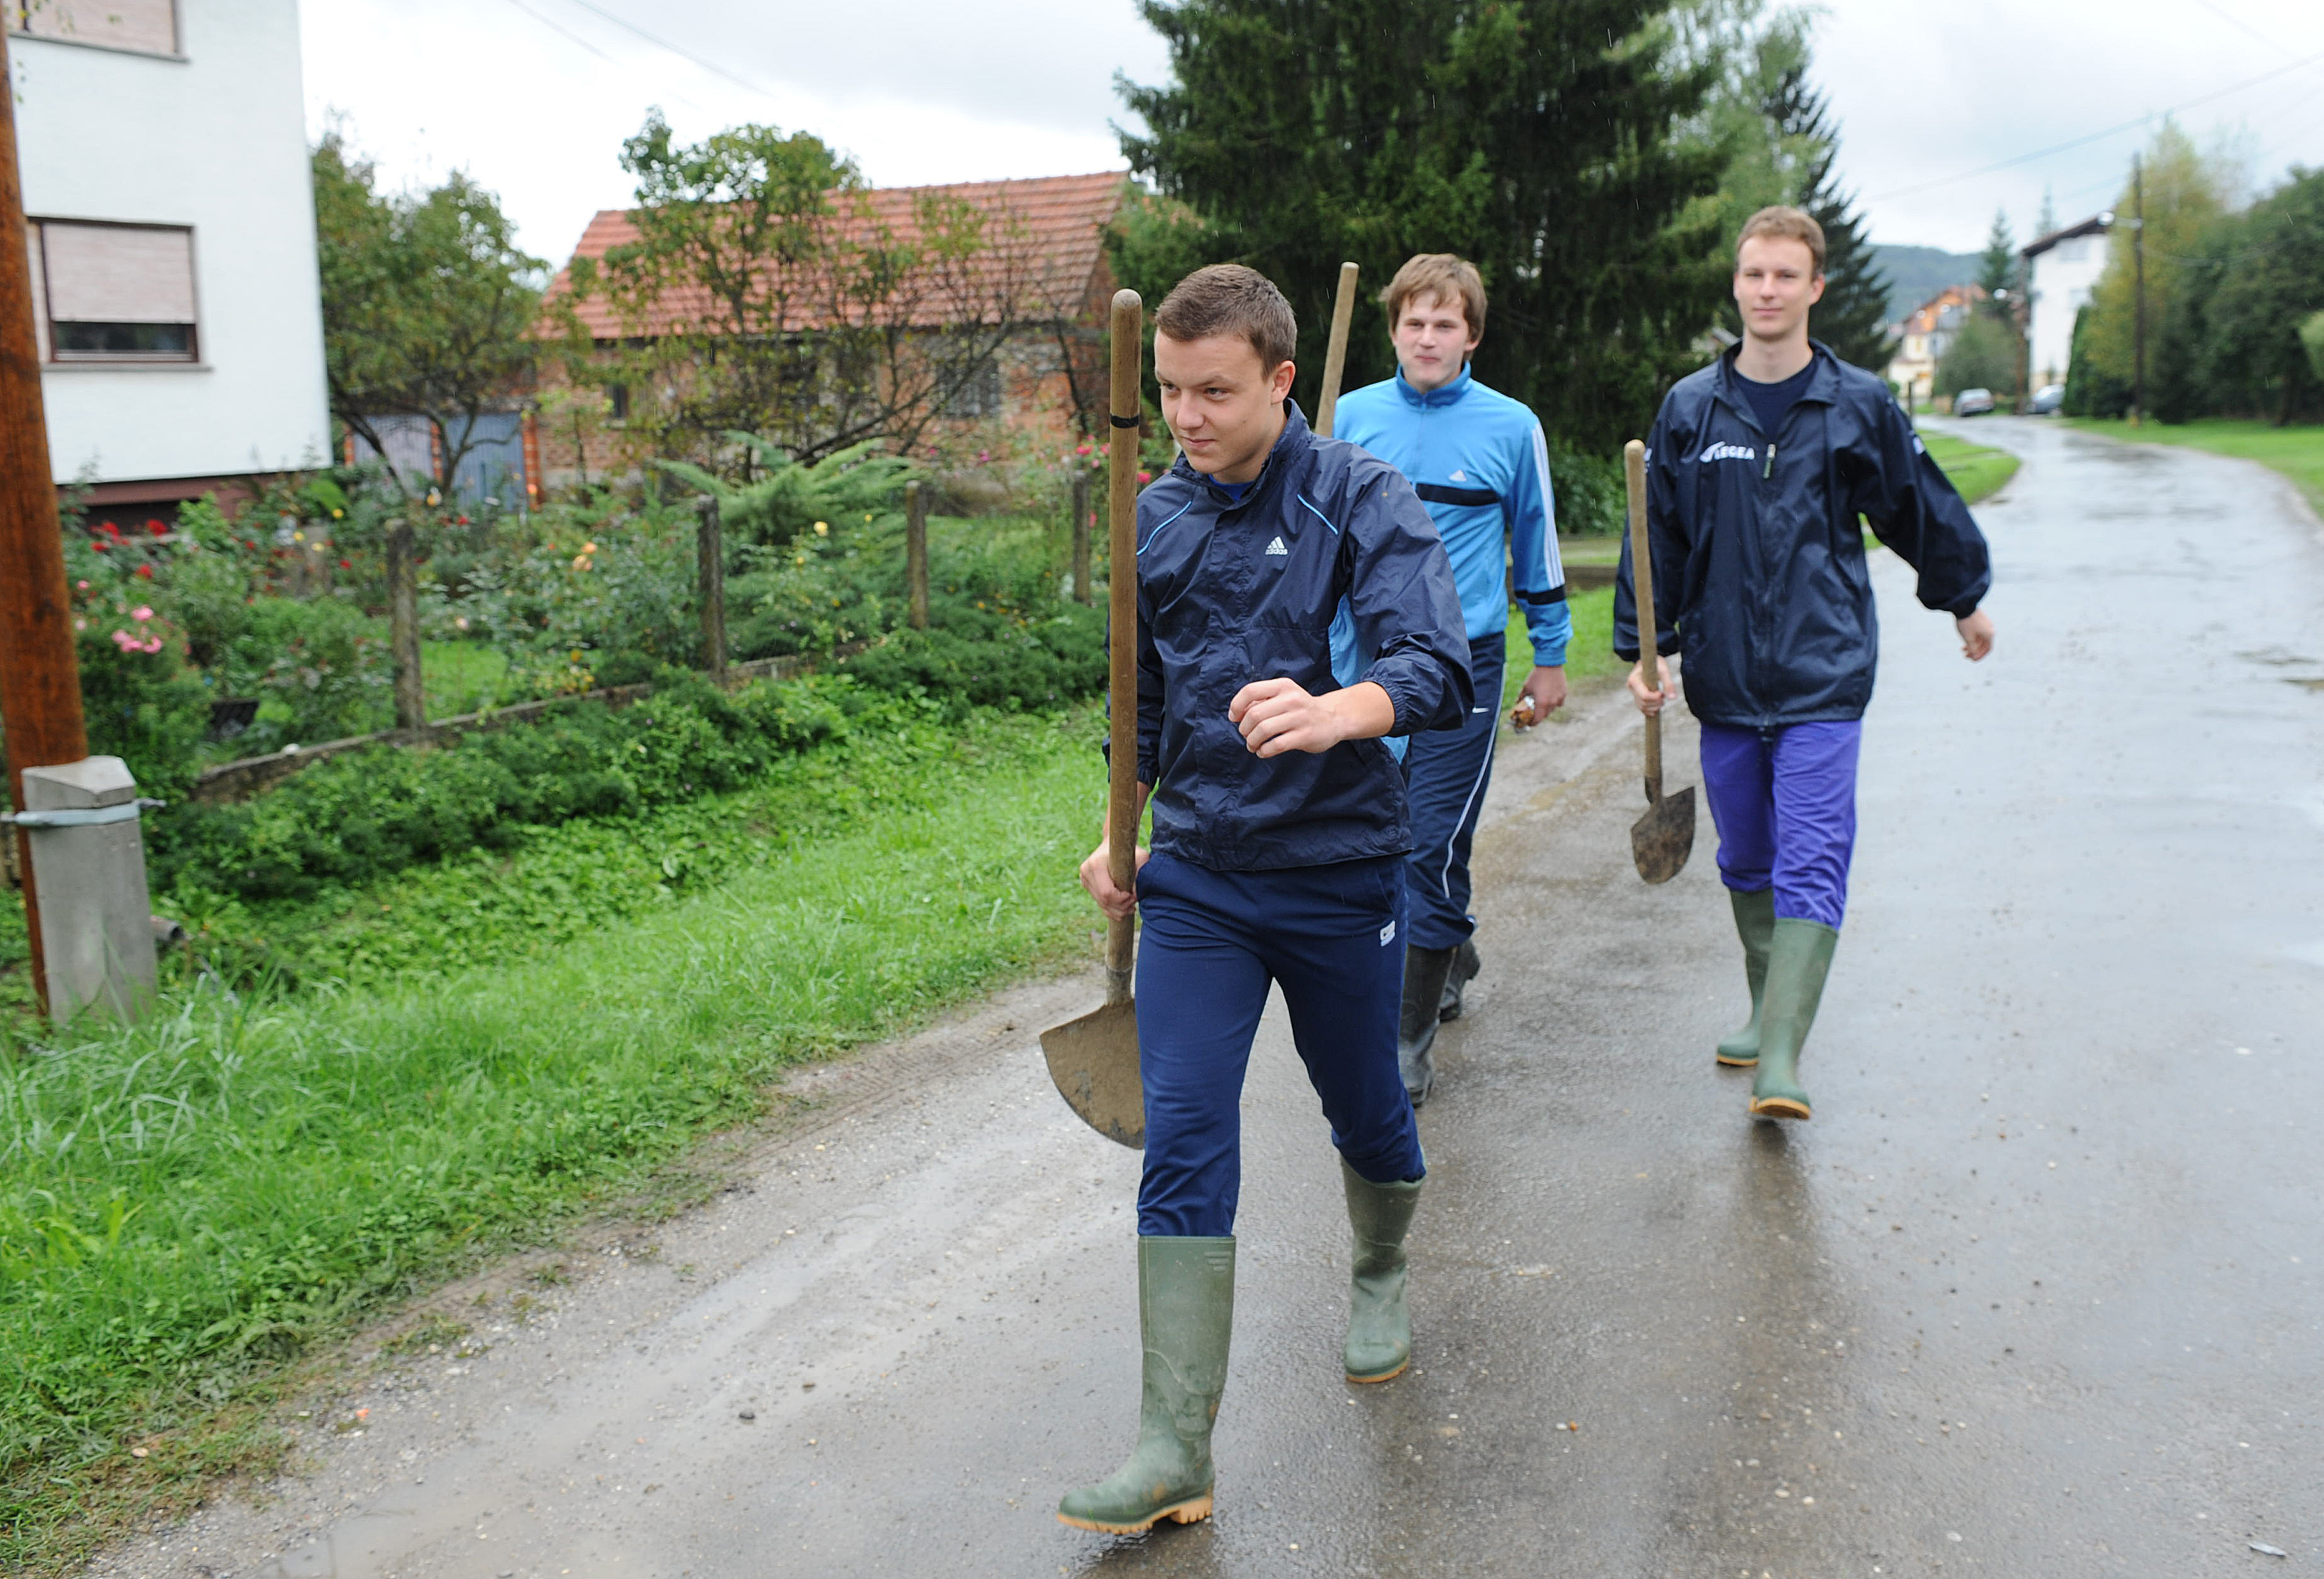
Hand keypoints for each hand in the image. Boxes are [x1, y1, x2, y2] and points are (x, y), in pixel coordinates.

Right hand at [1078, 839, 1147, 921]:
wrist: (1115, 842)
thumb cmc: (1130, 849)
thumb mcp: (1141, 857)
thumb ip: (1141, 874)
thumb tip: (1136, 894)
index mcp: (1095, 864)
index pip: (1107, 893)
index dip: (1121, 900)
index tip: (1134, 896)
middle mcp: (1086, 872)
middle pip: (1103, 901)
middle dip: (1121, 906)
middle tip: (1134, 902)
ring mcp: (1084, 879)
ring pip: (1101, 904)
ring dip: (1117, 911)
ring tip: (1131, 908)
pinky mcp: (1087, 885)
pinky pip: (1099, 903)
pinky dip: (1112, 910)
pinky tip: (1123, 910)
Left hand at [1228, 677, 1390, 756]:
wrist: (1334, 718)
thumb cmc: (1301, 708)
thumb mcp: (1284, 695)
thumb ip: (1262, 701)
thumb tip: (1237, 714)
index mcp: (1283, 686)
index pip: (1250, 691)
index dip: (1236, 706)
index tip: (1235, 718)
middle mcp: (1291, 699)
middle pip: (1254, 714)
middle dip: (1244, 729)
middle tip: (1246, 735)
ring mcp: (1299, 717)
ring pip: (1263, 730)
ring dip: (1252, 741)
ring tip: (1253, 745)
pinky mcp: (1304, 736)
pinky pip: (1275, 745)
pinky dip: (1263, 751)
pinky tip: (1263, 751)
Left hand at [1513, 665, 1566, 728]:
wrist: (1550, 664)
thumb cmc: (1536, 676)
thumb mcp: (1526, 687)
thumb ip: (1521, 697)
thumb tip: (1517, 703)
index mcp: (1542, 703)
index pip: (1538, 719)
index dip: (1533, 723)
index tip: (1529, 723)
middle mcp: (1552, 703)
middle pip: (1545, 715)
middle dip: (1539, 715)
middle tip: (1534, 712)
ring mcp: (1559, 698)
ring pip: (1553, 709)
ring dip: (1547, 709)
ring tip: (1542, 704)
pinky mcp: (1564, 693)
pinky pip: (1559, 702)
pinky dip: (1554, 703)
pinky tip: (1550, 697)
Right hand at [1627, 655, 1674, 716]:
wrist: (1650, 661)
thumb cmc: (1656, 663)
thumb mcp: (1663, 670)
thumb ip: (1668, 684)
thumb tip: (1673, 698)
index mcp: (1634, 679)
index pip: (1644, 695)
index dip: (1655, 697)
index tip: (1662, 693)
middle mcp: (1631, 687)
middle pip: (1643, 702)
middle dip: (1656, 702)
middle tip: (1664, 696)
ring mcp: (1633, 692)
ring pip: (1642, 707)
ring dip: (1654, 707)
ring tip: (1662, 700)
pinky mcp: (1636, 696)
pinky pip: (1641, 708)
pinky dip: (1649, 710)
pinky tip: (1657, 707)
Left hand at [1956, 609, 1993, 661]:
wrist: (1963, 605)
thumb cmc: (1966, 623)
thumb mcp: (1968, 638)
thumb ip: (1972, 648)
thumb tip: (1974, 656)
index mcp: (1989, 634)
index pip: (1988, 649)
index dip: (1980, 656)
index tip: (1972, 660)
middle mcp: (1990, 629)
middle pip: (1984, 644)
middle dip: (1975, 651)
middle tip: (1965, 656)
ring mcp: (1985, 624)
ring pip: (1980, 638)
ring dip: (1972, 645)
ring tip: (1962, 649)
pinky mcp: (1980, 620)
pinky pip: (1978, 633)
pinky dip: (1972, 638)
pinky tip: (1964, 640)